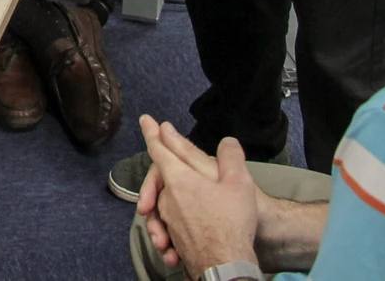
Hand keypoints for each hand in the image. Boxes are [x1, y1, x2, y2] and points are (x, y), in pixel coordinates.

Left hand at [138, 117, 260, 276]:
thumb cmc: (232, 222)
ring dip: (167, 199)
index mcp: (179, 178)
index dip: (153, 133)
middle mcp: (167, 197)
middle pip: (158, 176)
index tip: (146, 120)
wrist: (226, 265)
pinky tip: (183, 225)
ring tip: (183, 190)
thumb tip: (227, 141)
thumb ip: (230, 157)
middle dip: (161, 166)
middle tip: (160, 160)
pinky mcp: (173, 237)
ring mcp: (168, 219)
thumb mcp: (238, 183)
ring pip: (160, 201)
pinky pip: (166, 225)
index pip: (160, 149)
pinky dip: (171, 222)